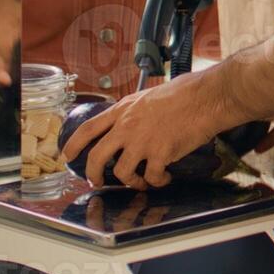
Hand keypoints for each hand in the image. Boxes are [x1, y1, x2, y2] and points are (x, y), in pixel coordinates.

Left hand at [59, 67, 238, 189]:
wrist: (207, 97)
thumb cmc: (185, 92)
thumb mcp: (149, 96)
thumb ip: (135, 112)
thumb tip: (133, 123)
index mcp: (123, 109)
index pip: (88, 128)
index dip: (74, 144)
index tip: (66, 155)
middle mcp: (127, 126)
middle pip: (97, 156)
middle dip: (93, 174)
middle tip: (97, 182)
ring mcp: (142, 141)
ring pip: (122, 172)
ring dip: (131, 182)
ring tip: (142, 182)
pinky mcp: (160, 154)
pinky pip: (151, 177)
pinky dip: (157, 182)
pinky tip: (165, 178)